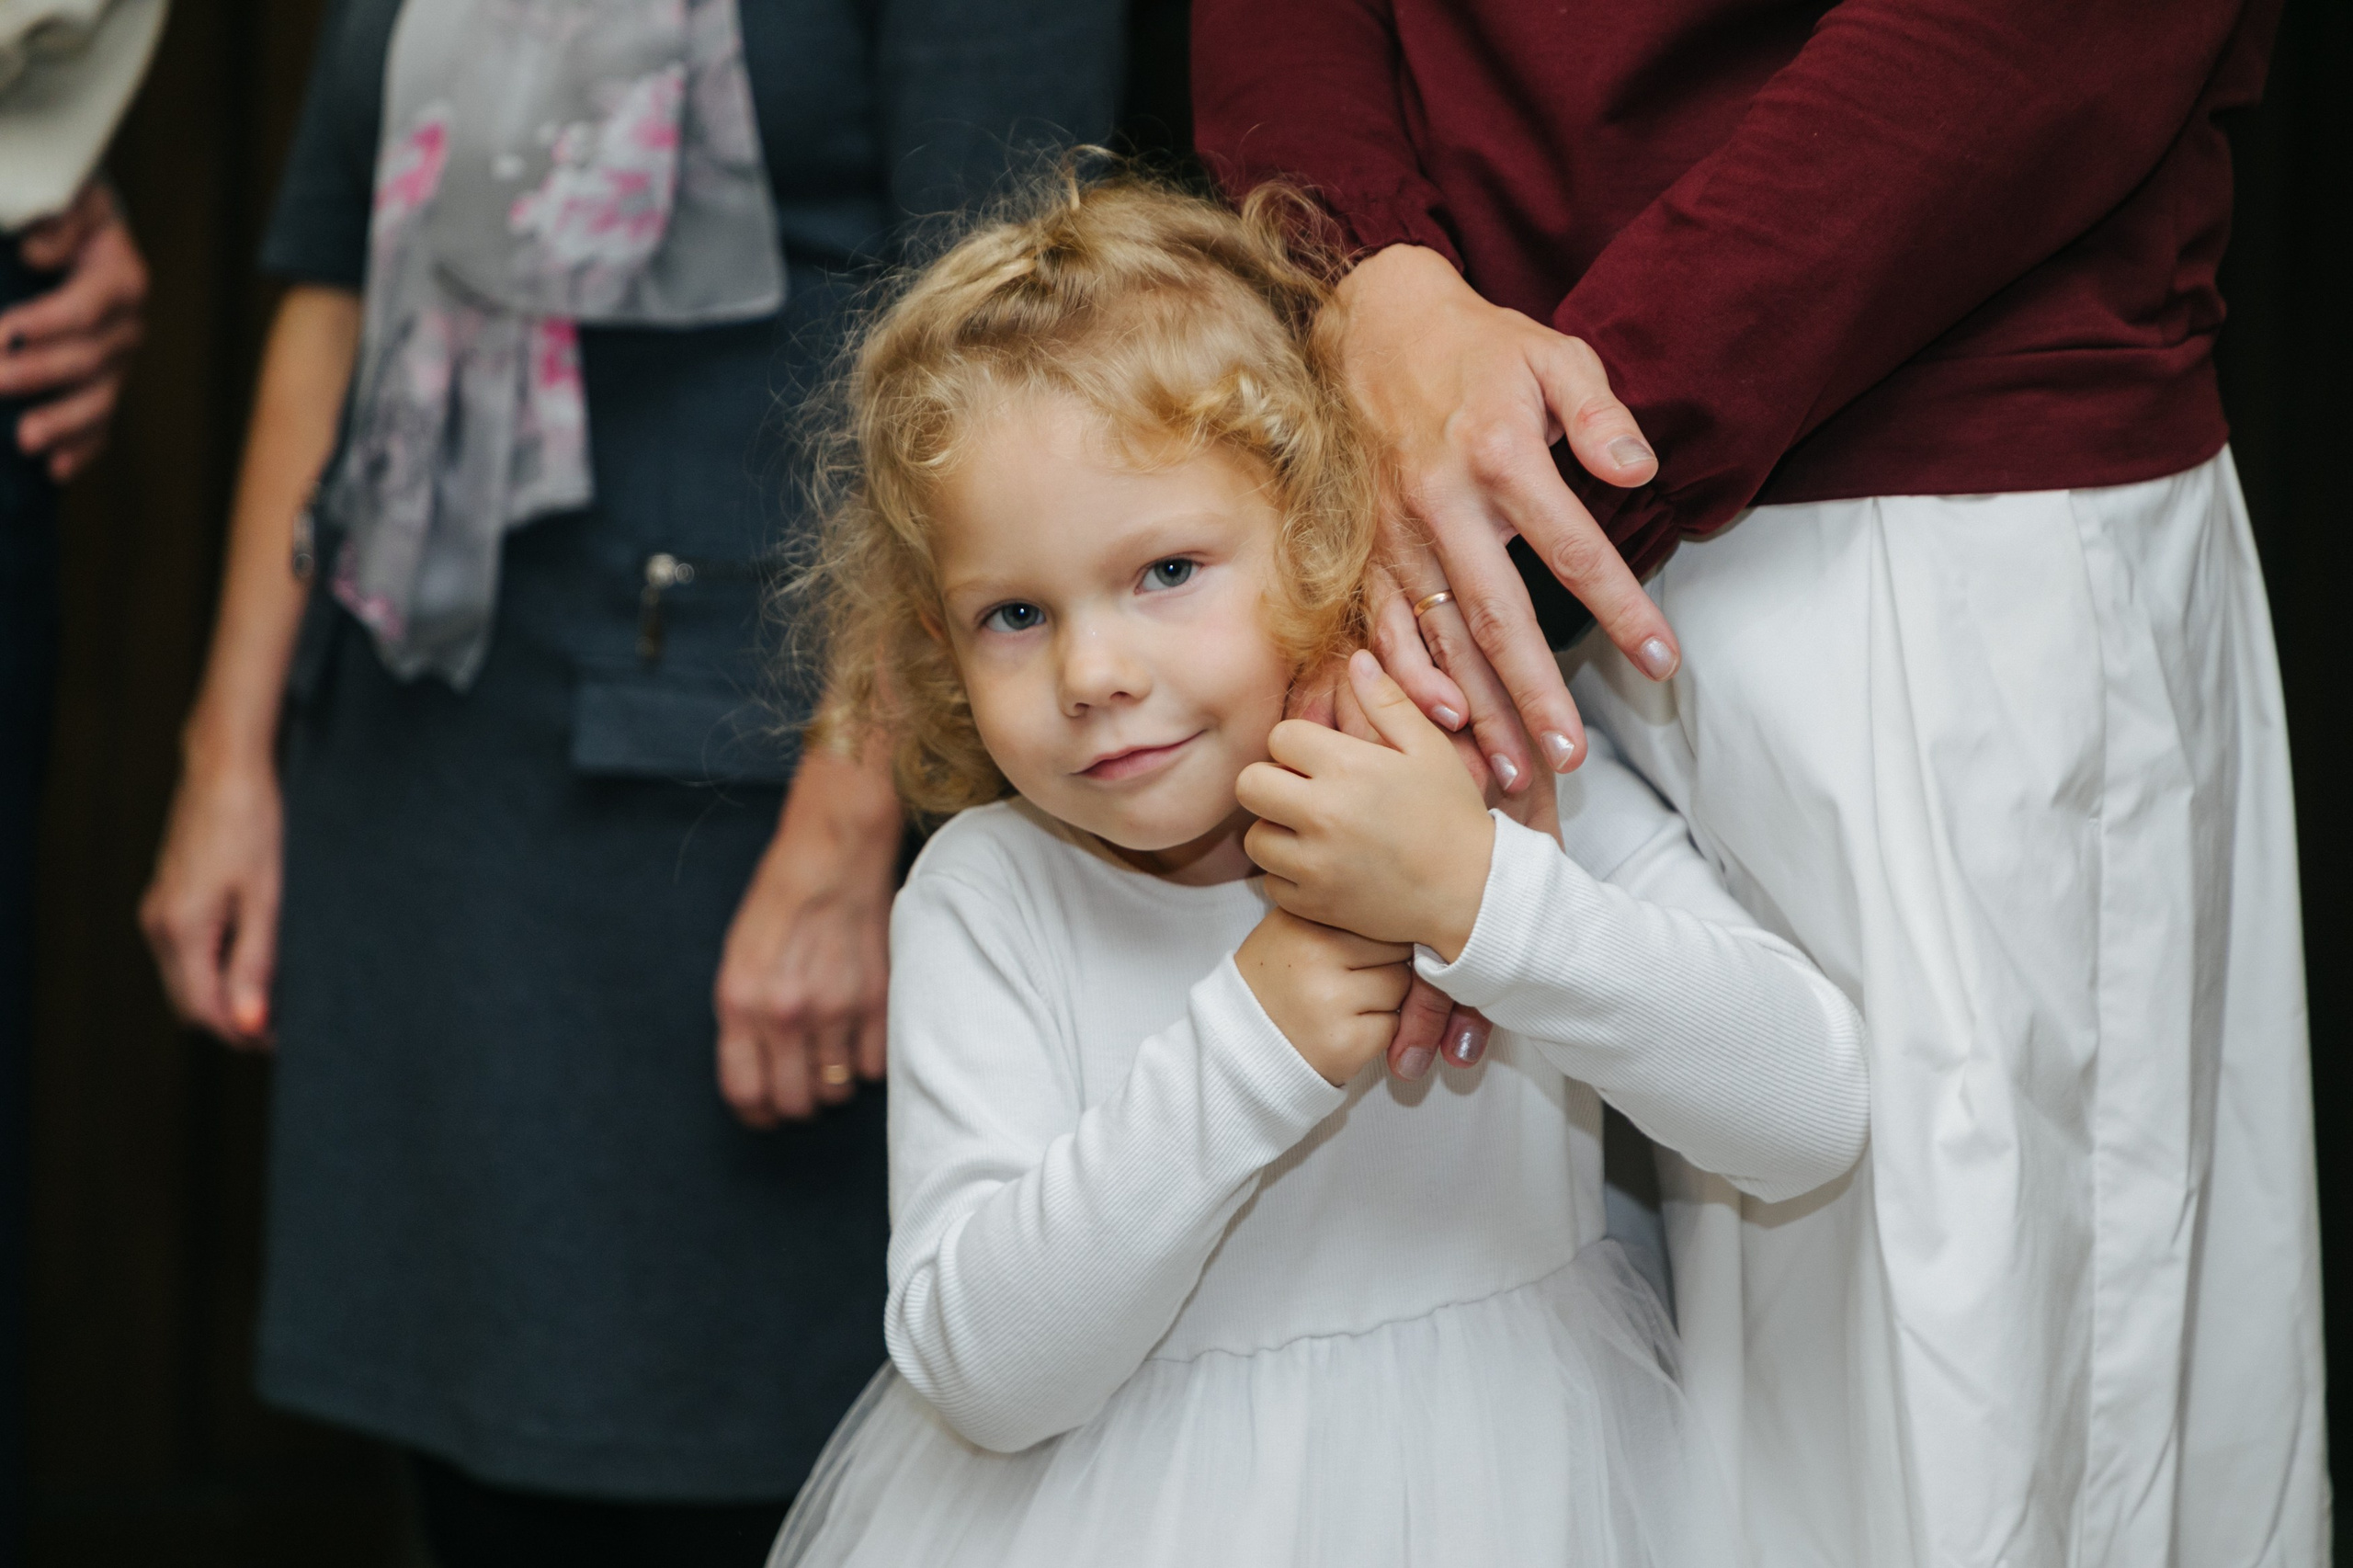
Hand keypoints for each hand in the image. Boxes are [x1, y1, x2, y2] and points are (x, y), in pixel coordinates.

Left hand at [0, 182, 148, 481]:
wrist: (88, 232)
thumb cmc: (68, 213)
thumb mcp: (70, 196)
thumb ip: (59, 217)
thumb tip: (39, 249)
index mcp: (120, 279)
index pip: (84, 310)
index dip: (44, 325)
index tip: (2, 333)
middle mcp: (127, 326)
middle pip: (88, 360)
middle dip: (37, 375)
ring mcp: (119, 361)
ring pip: (99, 400)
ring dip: (63, 423)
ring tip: (26, 441)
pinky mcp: (105, 383)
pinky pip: (101, 424)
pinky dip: (82, 448)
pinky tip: (57, 469)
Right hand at [140, 754, 283, 1049]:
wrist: (226, 768)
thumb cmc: (253, 825)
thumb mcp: (266, 899)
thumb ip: (255, 965)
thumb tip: (249, 1023)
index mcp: (180, 929)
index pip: (205, 1010)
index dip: (244, 1033)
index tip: (286, 1040)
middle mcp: (158, 924)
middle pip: (190, 1001)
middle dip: (233, 1020)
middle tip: (286, 1025)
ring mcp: (158, 910)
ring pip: (186, 979)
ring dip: (223, 996)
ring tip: (275, 996)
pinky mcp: (169, 897)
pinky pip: (185, 953)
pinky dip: (214, 970)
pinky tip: (253, 963)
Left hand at [715, 745, 901, 1126]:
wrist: (834, 852)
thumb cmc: (781, 899)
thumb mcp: (739, 957)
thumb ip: (744, 1017)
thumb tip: (757, 1070)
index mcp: (741, 1002)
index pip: (745, 1093)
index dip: (756, 1114)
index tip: (766, 1112)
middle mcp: (786, 1013)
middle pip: (794, 1103)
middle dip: (797, 1103)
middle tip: (803, 1085)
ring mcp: (836, 1010)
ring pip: (837, 1090)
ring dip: (834, 1083)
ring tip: (833, 1057)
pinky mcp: (877, 1001)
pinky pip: (874, 1066)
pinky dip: (868, 1061)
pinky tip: (860, 1035)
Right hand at [1235, 906, 1413, 1085]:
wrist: (1238, 1044)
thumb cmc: (1273, 982)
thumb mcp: (1288, 929)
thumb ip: (1334, 911)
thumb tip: (1396, 907)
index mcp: (1301, 920)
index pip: (1372, 912)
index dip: (1375, 931)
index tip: (1361, 947)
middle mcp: (1314, 954)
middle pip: (1394, 947)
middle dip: (1385, 963)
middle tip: (1352, 979)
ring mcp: (1330, 1000)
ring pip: (1400, 986)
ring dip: (1385, 998)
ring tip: (1346, 1004)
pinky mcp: (1345, 1042)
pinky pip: (1393, 1025)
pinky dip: (1377, 1031)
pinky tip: (1344, 1029)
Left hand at [1241, 650, 1495, 960]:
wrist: (1474, 894)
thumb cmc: (1452, 815)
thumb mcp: (1429, 749)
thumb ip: (1387, 702)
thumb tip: (1355, 660)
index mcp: (1349, 767)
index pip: (1280, 737)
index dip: (1297, 744)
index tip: (1320, 759)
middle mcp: (1322, 814)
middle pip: (1250, 784)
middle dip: (1271, 782)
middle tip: (1303, 791)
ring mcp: (1314, 864)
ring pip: (1255, 837)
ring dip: (1276, 831)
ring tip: (1312, 831)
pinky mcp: (1313, 904)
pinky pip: (1271, 882)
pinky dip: (1289, 875)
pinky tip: (1322, 866)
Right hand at [1331, 244, 1677, 787]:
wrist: (1371, 327)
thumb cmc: (1478, 348)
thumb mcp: (1553, 354)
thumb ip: (1600, 414)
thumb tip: (1640, 471)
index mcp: (1498, 456)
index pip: (1573, 549)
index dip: (1620, 609)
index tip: (1661, 661)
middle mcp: (1442, 505)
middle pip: (1498, 618)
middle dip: (1535, 695)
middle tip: (1569, 760)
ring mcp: (1396, 534)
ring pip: (1440, 639)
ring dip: (1476, 711)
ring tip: (1512, 772)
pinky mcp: (1365, 550)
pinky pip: (1383, 630)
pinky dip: (1407, 681)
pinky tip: (1438, 726)